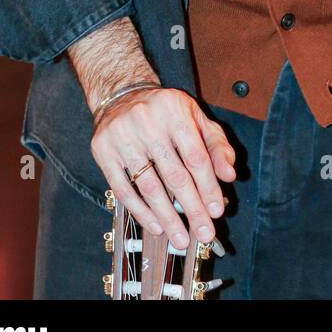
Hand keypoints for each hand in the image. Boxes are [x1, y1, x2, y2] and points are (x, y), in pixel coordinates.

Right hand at [90, 86, 236, 251]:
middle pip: (174, 175)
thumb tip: (228, 174)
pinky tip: (156, 224)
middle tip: (204, 232)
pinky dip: (141, 211)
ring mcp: (123, 136)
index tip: (216, 211)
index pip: (196, 156)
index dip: (208, 186)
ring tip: (180, 237)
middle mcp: (147, 121)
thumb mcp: (195, 117)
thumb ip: (216, 144)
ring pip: (149, 186)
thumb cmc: (165, 111)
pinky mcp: (103, 151)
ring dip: (167, 217)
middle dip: (192, 209)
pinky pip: (123, 189)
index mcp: (174, 110)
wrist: (121, 94)